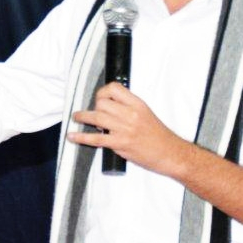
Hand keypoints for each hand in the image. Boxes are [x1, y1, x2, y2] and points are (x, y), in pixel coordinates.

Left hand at [69, 83, 186, 176]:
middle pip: (102, 103)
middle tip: (93, 113)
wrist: (170, 153)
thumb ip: (129, 107)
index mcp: (138, 104)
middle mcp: (131, 114)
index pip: (114, 89)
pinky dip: (81, 137)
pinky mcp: (120, 144)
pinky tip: (72, 136)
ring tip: (77, 117)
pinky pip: (96, 139)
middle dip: (93, 107)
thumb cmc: (159, 135)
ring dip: (82, 117)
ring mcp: (125, 129)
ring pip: (96, 118)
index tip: (99, 98)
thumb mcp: (146, 113)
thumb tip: (110, 105)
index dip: (102, 92)